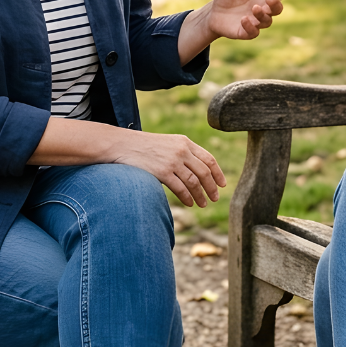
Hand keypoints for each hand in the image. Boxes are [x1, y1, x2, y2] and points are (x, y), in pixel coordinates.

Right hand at [107, 131, 226, 207]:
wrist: (122, 145)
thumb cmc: (145, 147)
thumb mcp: (168, 144)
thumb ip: (183, 153)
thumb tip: (197, 171)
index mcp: (185, 142)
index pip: (209, 159)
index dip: (218, 173)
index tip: (222, 184)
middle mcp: (181, 150)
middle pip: (204, 172)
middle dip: (212, 187)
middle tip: (214, 198)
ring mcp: (172, 161)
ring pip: (194, 182)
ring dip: (200, 195)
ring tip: (203, 204)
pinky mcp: (162, 172)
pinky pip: (180, 188)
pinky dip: (187, 198)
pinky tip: (190, 203)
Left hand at [183, 0, 290, 47]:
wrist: (213, 12)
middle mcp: (263, 9)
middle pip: (277, 9)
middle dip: (276, 5)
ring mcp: (256, 22)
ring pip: (267, 21)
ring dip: (262, 15)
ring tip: (255, 8)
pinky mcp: (246, 32)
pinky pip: (253, 33)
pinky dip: (250, 27)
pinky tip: (244, 19)